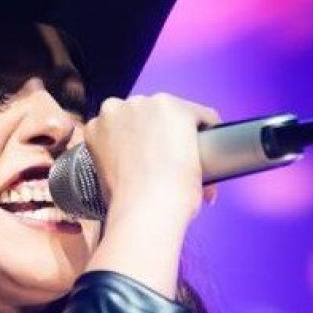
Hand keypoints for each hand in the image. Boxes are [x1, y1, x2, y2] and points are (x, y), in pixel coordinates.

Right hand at [79, 93, 220, 298]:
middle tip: (174, 162)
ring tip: (194, 157)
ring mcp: (149, 105)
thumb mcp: (109, 181)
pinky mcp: (178, 109)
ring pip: (174, 113)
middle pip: (149, 114)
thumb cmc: (126, 204)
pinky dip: (210, 129)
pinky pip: (202, 115)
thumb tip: (139, 177)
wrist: (145, 207)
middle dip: (161, 134)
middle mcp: (120, 108)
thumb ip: (118, 168)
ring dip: (184, 131)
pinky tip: (215, 145)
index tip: (153, 156)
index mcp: (98, 126)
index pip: (125, 124)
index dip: (141, 140)